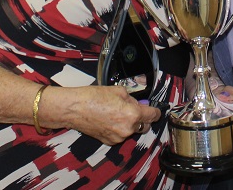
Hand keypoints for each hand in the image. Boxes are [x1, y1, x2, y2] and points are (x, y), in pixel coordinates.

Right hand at [43, 85, 161, 145]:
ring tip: (117, 112)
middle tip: (135, 109)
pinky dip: (120, 129)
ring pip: (132, 131)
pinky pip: (120, 135)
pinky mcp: (109, 142)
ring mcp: (118, 137)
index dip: (156, 112)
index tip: (156, 110)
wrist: (76, 108)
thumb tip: (138, 104)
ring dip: (130, 124)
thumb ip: (133, 99)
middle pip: (145, 126)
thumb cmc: (95, 96)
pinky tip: (110, 119)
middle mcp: (127, 129)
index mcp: (133, 114)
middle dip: (143, 119)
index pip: (153, 116)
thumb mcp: (119, 91)